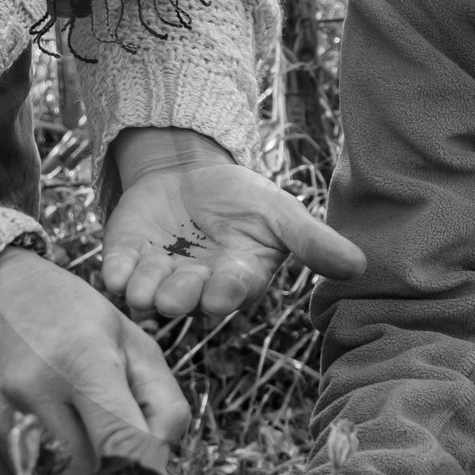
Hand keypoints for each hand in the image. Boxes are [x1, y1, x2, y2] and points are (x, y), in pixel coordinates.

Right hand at [0, 247, 192, 474]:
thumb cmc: (68, 315)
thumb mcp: (131, 340)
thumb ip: (163, 404)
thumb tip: (166, 469)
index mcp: (84, 361)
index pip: (123, 446)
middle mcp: (32, 389)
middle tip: (108, 451)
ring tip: (64, 428)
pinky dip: (28, 471)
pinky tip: (26, 426)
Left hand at [102, 127, 363, 319]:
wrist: (189, 173)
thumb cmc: (243, 199)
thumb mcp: (281, 213)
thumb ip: (313, 241)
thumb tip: (360, 265)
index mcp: (236, 280)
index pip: (232, 293)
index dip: (226, 292)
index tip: (222, 287)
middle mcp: (196, 288)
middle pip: (186, 302)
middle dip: (181, 297)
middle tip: (175, 293)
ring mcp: (158, 277)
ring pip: (147, 296)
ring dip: (144, 291)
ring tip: (143, 283)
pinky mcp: (125, 261)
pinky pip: (115, 275)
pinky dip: (114, 273)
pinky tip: (115, 270)